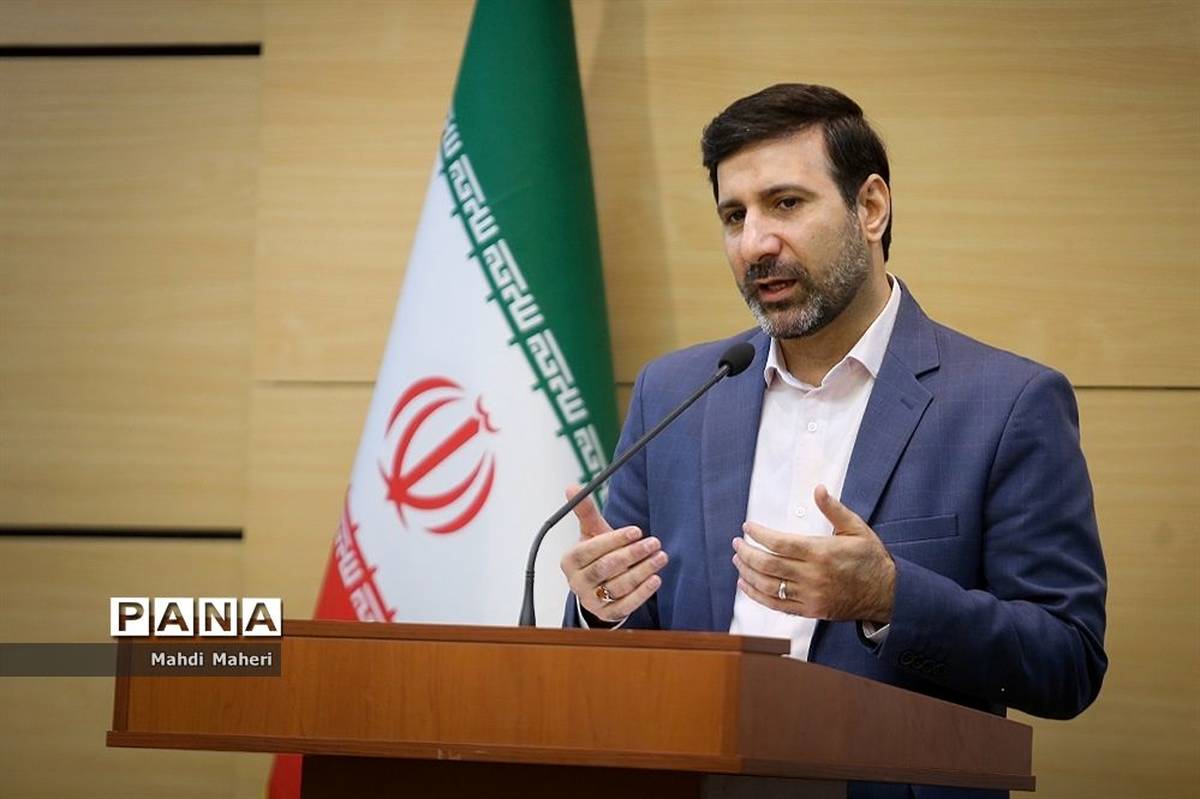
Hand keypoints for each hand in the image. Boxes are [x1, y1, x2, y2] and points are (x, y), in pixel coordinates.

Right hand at [559, 484, 666, 622]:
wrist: (598, 586)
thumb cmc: (597, 554)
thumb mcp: (591, 533)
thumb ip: (585, 512)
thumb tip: (571, 486)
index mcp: (570, 560)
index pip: (590, 549)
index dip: (614, 539)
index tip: (637, 530)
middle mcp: (577, 582)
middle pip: (605, 568)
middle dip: (631, 554)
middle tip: (654, 542)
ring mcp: (591, 600)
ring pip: (618, 586)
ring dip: (642, 571)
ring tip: (661, 557)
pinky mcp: (607, 614)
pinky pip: (626, 605)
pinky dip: (642, 593)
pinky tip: (656, 579)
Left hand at [731, 484, 894, 623]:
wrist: (888, 593)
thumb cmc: (871, 558)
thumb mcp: (856, 528)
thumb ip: (834, 509)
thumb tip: (819, 489)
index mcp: (822, 552)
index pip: (779, 543)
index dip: (759, 534)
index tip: (747, 526)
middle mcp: (813, 575)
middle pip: (768, 565)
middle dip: (747, 553)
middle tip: (737, 543)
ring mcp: (811, 596)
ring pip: (769, 586)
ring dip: (748, 573)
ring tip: (738, 561)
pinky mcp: (810, 610)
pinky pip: (777, 605)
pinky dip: (757, 596)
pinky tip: (746, 585)